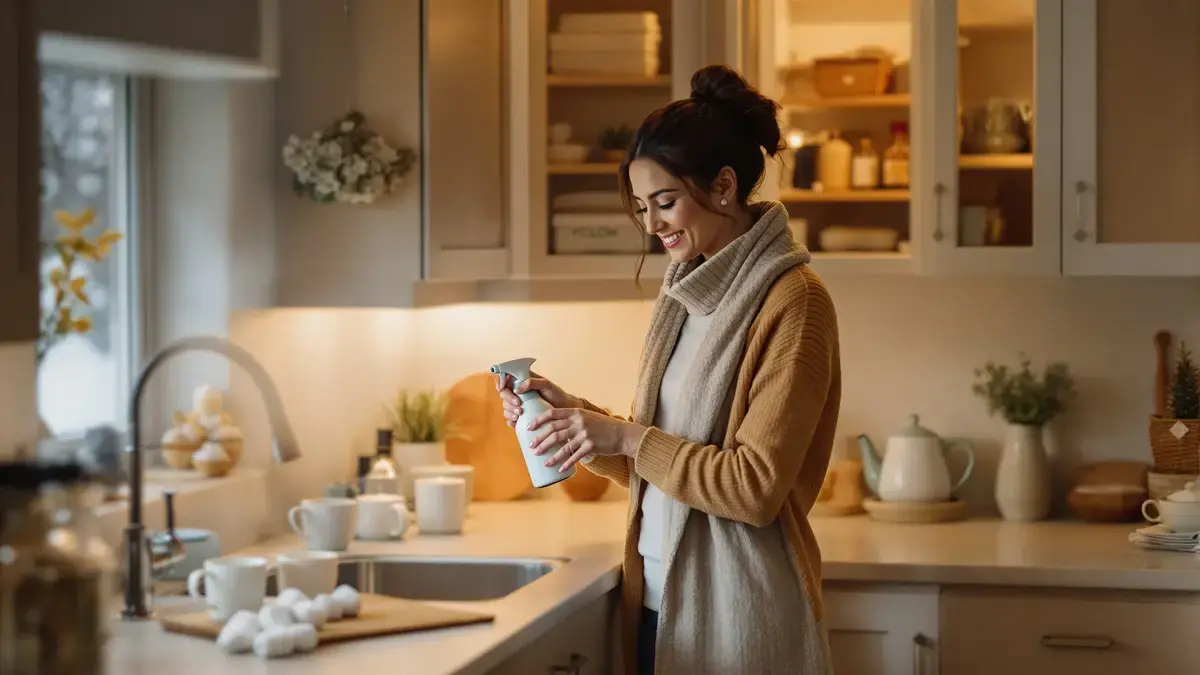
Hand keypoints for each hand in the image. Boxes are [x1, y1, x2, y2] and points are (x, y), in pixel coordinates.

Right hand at [494, 371, 579, 427]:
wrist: (564, 410)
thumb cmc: (557, 394)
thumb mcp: (546, 384)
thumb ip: (532, 382)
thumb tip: (516, 389)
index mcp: (522, 380)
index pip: (505, 377)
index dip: (500, 381)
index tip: (502, 387)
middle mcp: (518, 392)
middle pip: (503, 393)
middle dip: (508, 399)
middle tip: (519, 405)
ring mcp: (518, 405)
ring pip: (505, 407)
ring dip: (509, 410)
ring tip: (520, 414)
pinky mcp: (521, 417)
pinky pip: (510, 419)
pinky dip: (510, 420)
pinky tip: (516, 421)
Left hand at [527, 408, 644, 472]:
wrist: (623, 434)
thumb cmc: (603, 426)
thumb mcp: (587, 417)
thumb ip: (572, 419)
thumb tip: (554, 428)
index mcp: (576, 412)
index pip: (552, 414)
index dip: (538, 420)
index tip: (528, 428)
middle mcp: (578, 422)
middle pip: (553, 431)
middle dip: (540, 440)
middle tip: (531, 447)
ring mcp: (584, 434)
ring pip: (562, 446)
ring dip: (551, 455)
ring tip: (543, 461)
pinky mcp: (591, 446)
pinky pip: (574, 456)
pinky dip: (565, 464)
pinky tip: (559, 469)